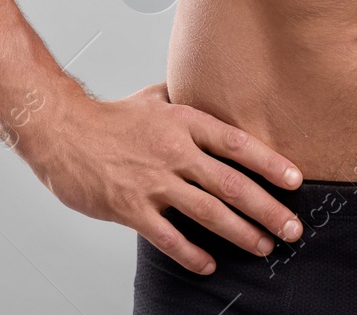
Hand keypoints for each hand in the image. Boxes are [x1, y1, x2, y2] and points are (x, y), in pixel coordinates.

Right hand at [20, 82, 304, 273]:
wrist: (62, 130)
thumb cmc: (110, 116)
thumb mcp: (154, 97)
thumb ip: (186, 99)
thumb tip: (210, 91)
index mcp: (184, 122)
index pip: (237, 143)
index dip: (269, 163)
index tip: (294, 180)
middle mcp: (174, 151)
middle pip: (231, 183)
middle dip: (267, 209)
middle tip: (292, 227)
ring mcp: (153, 182)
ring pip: (207, 212)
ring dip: (241, 232)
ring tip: (264, 246)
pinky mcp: (130, 208)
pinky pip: (168, 237)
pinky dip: (192, 253)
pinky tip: (210, 263)